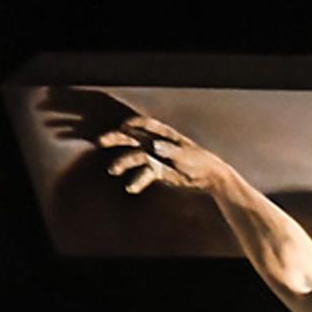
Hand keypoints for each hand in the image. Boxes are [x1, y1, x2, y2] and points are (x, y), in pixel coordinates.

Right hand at [94, 108, 223, 198]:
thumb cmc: (200, 161)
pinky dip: (137, 181)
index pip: (147, 124)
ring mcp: (156, 158)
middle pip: (133, 138)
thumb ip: (170, 150)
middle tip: (101, 141)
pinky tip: (131, 187)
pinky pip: (144, 175)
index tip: (124, 127)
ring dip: (123, 162)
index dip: (135, 123)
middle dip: (117, 139)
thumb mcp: (186, 155)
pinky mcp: (157, 172)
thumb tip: (154, 146)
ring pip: (135, 157)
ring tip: (113, 170)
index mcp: (165, 135)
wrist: (209, 178)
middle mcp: (157, 144)